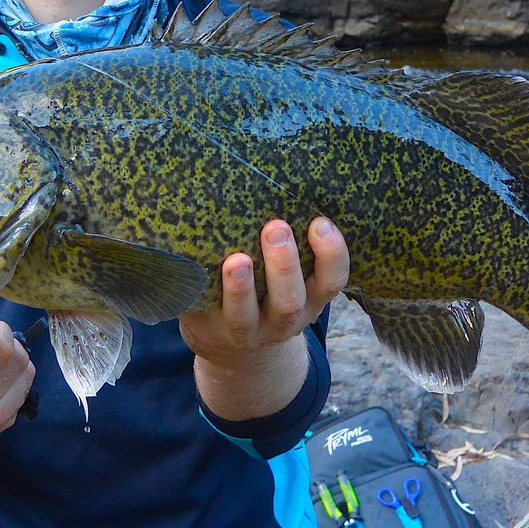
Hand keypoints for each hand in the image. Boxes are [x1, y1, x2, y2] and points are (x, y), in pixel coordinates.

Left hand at [181, 217, 349, 421]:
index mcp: (310, 298)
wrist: (233, 346)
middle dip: (284, 264)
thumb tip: (277, 182)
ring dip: (241, 288)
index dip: (331, 253)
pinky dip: (203, 294)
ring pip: (246, 314)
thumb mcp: (288, 276)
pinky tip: (196, 269)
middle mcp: (283, 319)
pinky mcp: (212, 332)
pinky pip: (207, 316)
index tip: (319, 222)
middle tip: (276, 227)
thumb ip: (289, 244)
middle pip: (290, 300)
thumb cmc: (265, 290)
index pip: (332, 280)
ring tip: (236, 260)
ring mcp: (247, 331)